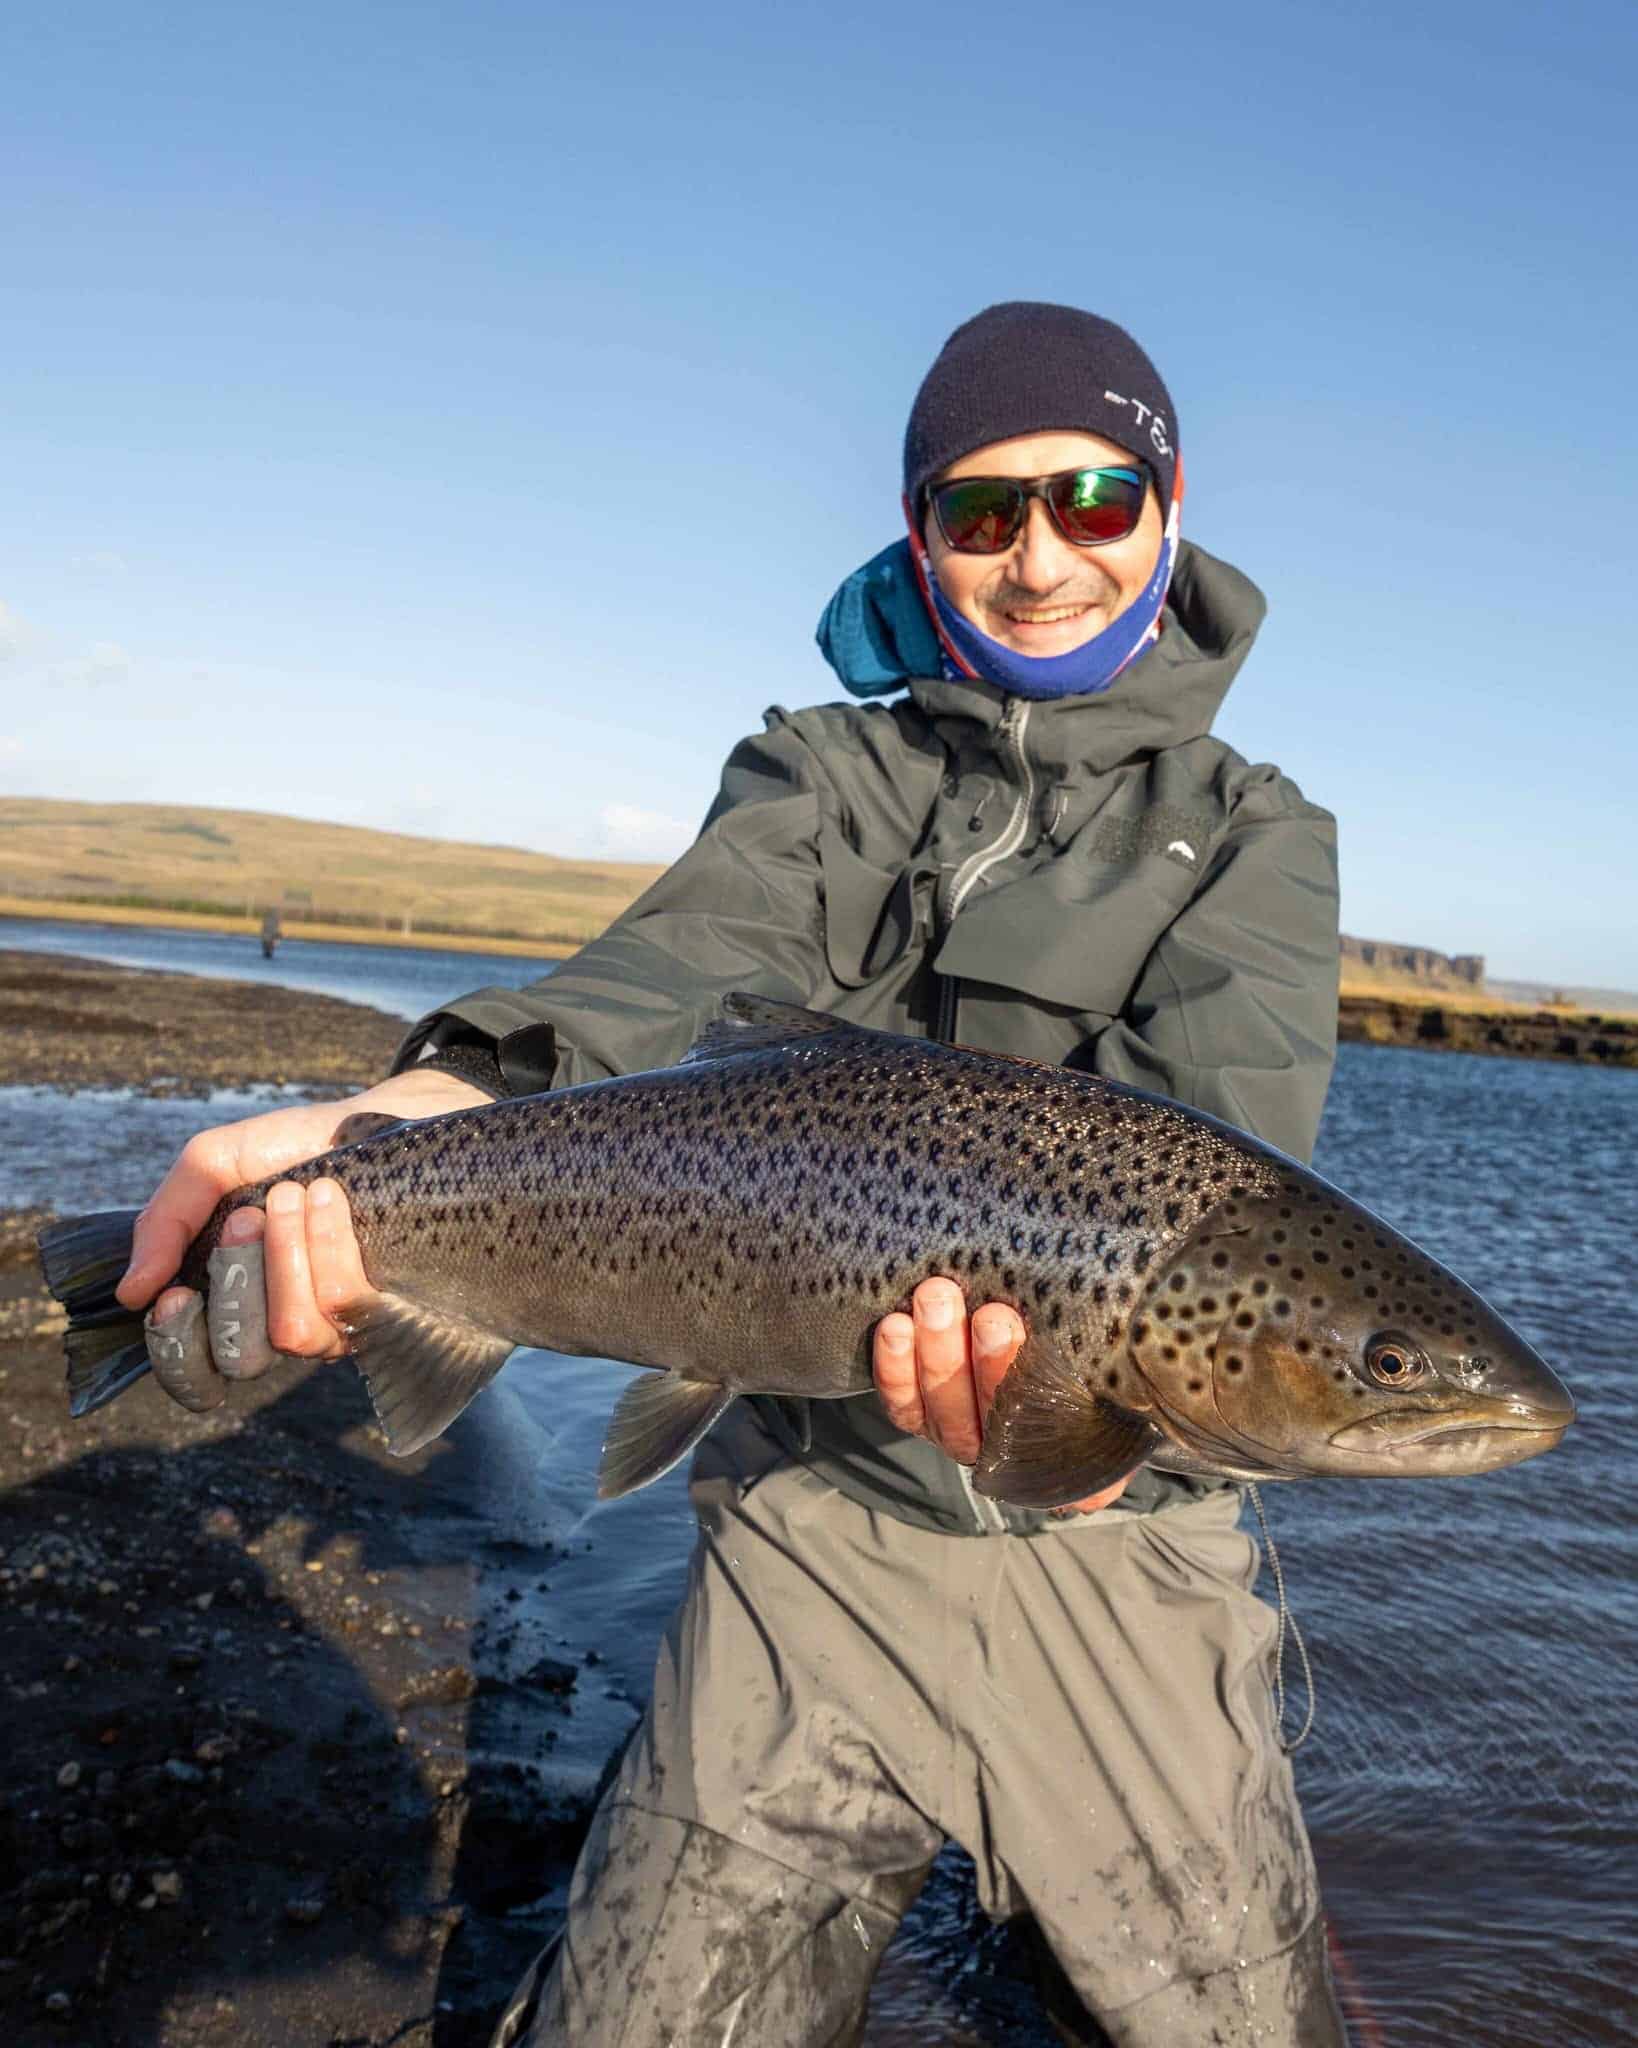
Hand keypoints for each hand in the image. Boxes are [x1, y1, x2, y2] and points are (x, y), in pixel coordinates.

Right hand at [119, 1069, 492, 1393]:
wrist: (373, 1122)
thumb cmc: (290, 1149)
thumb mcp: (213, 1165)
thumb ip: (164, 1222)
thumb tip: (132, 1292)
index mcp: (230, 1299)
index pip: (194, 1371)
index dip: (177, 1348)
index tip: (176, 1295)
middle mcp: (279, 1324)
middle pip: (238, 1356)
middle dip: (236, 1277)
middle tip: (249, 1215)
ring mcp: (334, 1325)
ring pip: (290, 1332)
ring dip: (284, 1255)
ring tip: (295, 1195)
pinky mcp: (382, 1311)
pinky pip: (341, 1303)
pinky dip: (327, 1243)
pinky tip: (329, 1198)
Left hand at [872, 1278, 1132, 1514]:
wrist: (1044, 1328)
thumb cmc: (1092, 1347)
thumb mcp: (1116, 1363)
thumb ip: (1123, 1357)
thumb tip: (1150, 1326)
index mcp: (1079, 1459)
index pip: (1067, 1461)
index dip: (1056, 1416)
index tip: (1054, 1364)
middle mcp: (1016, 1458)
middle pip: (997, 1425)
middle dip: (993, 1367)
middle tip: (994, 1316)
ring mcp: (964, 1436)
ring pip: (944, 1410)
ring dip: (939, 1354)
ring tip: (939, 1298)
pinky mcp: (920, 1415)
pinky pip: (901, 1404)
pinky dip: (894, 1367)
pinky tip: (894, 1325)